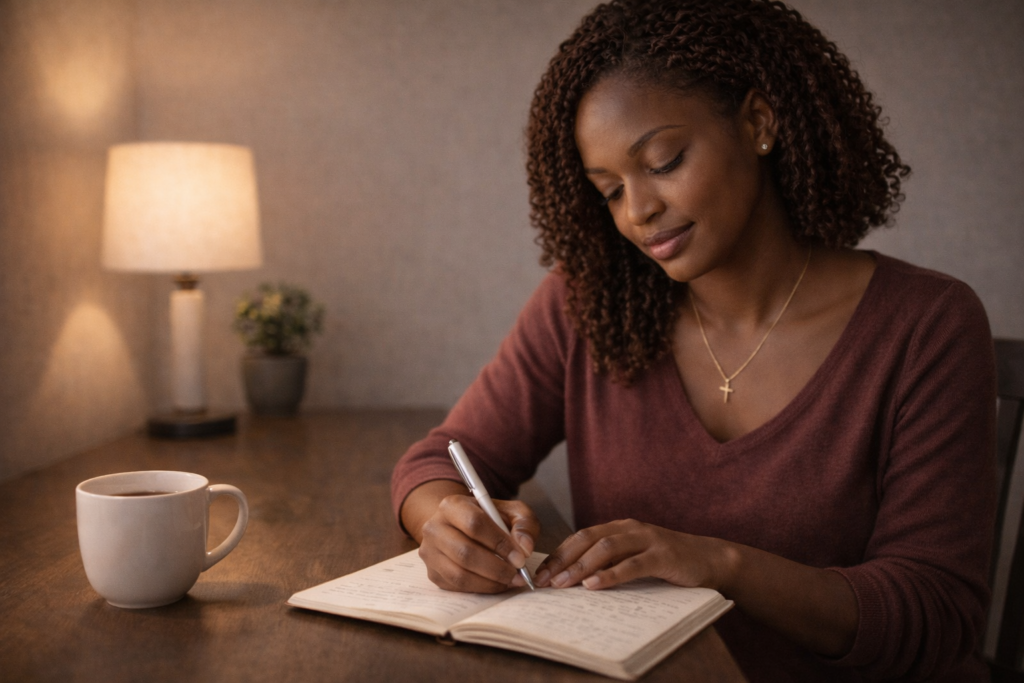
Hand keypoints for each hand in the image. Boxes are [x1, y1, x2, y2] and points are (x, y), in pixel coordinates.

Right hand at [411, 482, 539, 593]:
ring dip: (490, 582)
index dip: (499, 543)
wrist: (461, 527)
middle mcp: (434, 527)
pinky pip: (456, 587)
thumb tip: (524, 548)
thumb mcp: (512, 512)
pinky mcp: (432, 573)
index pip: (474, 524)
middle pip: (464, 552)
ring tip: (510, 580)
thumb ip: (525, 524)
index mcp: (452, 505)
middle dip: (497, 568)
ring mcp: (430, 552)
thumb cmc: (490, 519)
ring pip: (459, 575)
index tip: (520, 557)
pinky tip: (497, 584)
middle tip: (518, 574)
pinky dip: (481, 589)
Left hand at [534, 518, 726, 590]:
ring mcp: (647, 540)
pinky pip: (632, 564)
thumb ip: (610, 562)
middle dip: (562, 560)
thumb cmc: (667, 562)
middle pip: (587, 539)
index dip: (558, 554)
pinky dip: (611, 575)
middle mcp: (630, 529)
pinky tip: (594, 585)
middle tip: (543, 581)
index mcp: (619, 528)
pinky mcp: (663, 556)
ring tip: (563, 584)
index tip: (539, 574)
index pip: (580, 537)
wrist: (711, 559)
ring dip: (581, 567)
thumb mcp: (634, 558)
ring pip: (606, 548)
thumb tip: (573, 580)